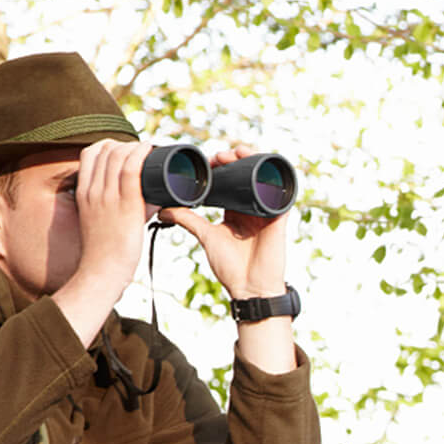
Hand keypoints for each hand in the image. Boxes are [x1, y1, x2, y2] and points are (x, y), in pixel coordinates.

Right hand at [54, 139, 151, 346]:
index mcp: (83, 193)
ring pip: (118, 155)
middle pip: (105, 150)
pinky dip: (140, 154)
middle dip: (125, 144)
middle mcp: (92, 191)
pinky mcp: (125, 205)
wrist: (101, 273)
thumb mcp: (99, 223)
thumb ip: (116, 209)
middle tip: (142, 151)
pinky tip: (149, 149)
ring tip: (149, 151)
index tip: (124, 151)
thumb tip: (149, 201)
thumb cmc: (104, 254)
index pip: (90, 154)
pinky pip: (131, 168)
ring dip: (136, 147)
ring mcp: (107, 197)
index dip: (109, 146)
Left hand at [160, 145, 290, 299]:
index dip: (220, 166)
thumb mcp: (206, 237)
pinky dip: (271, 173)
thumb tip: (163, 210)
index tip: (207, 161)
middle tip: (217, 157)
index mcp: (236, 210)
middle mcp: (252, 206)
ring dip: (251, 159)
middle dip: (233, 158)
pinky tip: (260, 162)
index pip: (229, 180)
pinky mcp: (279, 215)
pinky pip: (279, 188)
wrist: (250, 289)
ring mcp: (266, 209)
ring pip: (262, 175)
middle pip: (246, 172)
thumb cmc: (231, 268)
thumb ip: (187, 220)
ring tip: (235, 154)